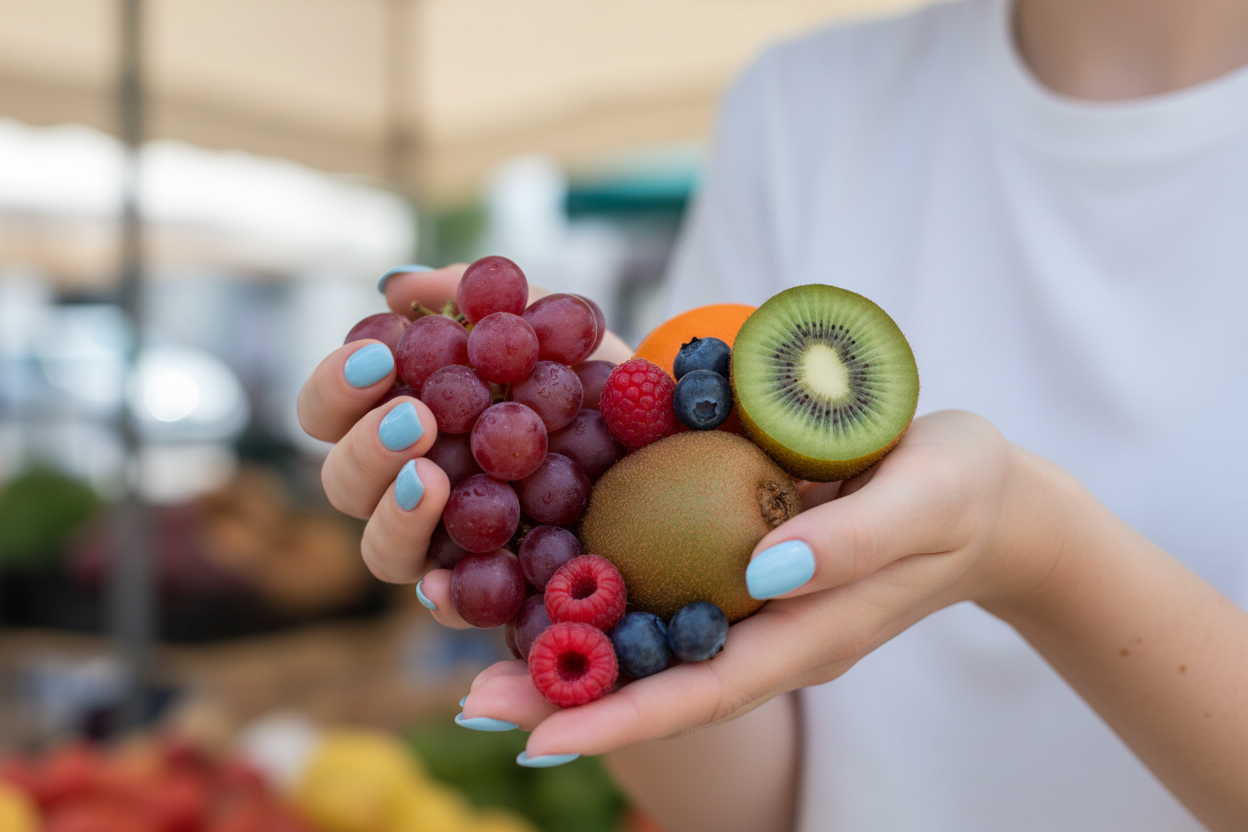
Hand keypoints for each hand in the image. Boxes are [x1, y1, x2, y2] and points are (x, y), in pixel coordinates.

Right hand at [297, 264, 630, 628]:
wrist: (679, 442)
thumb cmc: (600, 380)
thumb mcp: (556, 325)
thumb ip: (484, 298)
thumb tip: (399, 285)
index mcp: (409, 416)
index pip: (331, 410)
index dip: (335, 387)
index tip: (379, 357)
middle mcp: (416, 483)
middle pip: (343, 483)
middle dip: (365, 449)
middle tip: (416, 419)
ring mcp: (452, 543)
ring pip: (382, 550)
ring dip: (394, 513)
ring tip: (432, 477)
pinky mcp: (500, 590)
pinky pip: (456, 604)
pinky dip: (443, 594)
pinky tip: (444, 581)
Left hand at [460, 410, 1061, 756]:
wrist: (980, 491)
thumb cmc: (961, 491)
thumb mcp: (926, 497)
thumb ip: (856, 538)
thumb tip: (765, 570)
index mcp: (810, 634)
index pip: (707, 692)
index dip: (624, 720)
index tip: (542, 741)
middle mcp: (768, 627)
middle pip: (659, 679)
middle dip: (568, 698)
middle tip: (474, 703)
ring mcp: (751, 598)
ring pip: (651, 639)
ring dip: (569, 649)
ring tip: (483, 658)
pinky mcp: (740, 557)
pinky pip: (663, 584)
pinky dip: (602, 590)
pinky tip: (542, 576)